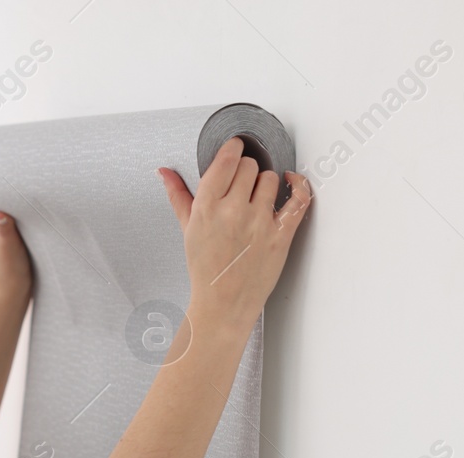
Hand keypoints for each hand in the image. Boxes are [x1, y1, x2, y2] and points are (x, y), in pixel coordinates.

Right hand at [157, 136, 311, 330]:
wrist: (222, 304)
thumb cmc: (205, 269)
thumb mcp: (187, 229)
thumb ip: (178, 195)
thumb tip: (164, 171)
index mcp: (207, 207)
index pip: (227, 159)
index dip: (234, 149)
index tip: (236, 148)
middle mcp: (233, 211)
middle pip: (249, 166)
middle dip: (247, 172)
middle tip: (243, 186)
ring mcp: (259, 223)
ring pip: (271, 178)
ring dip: (266, 183)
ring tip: (258, 198)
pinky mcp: (280, 235)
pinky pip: (298, 198)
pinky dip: (299, 185)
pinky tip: (292, 182)